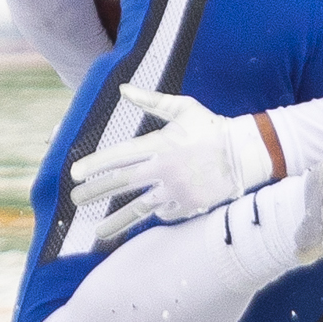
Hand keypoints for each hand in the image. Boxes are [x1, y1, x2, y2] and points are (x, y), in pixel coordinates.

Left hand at [65, 84, 274, 230]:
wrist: (246, 154)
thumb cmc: (212, 127)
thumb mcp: (184, 108)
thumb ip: (151, 100)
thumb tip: (123, 89)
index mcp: (161, 144)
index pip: (119, 156)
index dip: (95, 165)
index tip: (75, 173)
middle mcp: (165, 170)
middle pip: (122, 184)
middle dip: (95, 193)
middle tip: (75, 200)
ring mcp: (177, 191)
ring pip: (139, 210)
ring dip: (116, 222)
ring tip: (97, 232)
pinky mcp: (189, 206)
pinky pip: (164, 213)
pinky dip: (154, 213)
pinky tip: (143, 217)